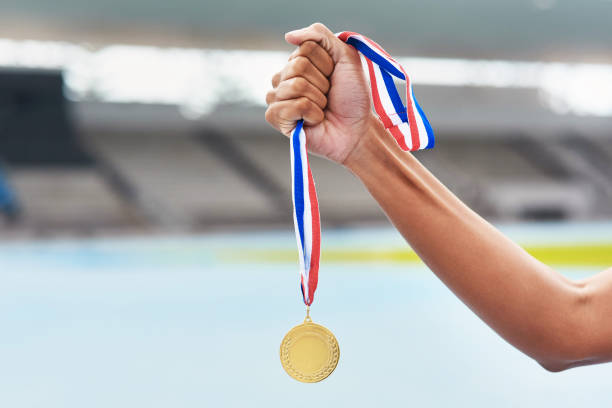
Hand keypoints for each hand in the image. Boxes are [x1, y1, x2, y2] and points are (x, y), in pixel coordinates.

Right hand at [265, 23, 375, 164]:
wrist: (358, 129)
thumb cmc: (352, 97)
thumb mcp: (345, 57)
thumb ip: (320, 36)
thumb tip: (288, 35)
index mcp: (298, 62)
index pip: (304, 48)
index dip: (326, 63)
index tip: (334, 77)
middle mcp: (284, 77)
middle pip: (298, 66)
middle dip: (322, 82)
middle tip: (329, 96)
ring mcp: (277, 97)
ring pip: (295, 85)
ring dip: (319, 99)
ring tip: (323, 109)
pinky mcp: (276, 118)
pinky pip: (291, 106)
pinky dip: (311, 114)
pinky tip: (314, 121)